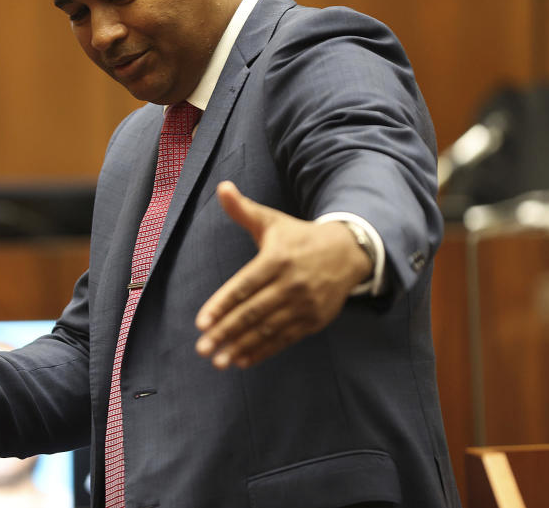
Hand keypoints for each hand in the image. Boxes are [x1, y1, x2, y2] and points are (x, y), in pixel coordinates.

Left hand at [195, 181, 371, 369]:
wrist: (347, 252)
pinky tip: (242, 360)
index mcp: (277, 259)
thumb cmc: (299, 237)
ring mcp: (304, 304)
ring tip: (219, 360)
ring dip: (241, 346)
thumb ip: (243, 210)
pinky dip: (263, 351)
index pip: (245, 286)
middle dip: (226, 331)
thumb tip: (222, 187)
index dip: (222, 305)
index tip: (201, 322)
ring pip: (267, 329)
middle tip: (202, 347)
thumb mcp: (272, 221)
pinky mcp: (314, 320)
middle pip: (253, 312)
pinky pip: (284, 339)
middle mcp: (291, 283)